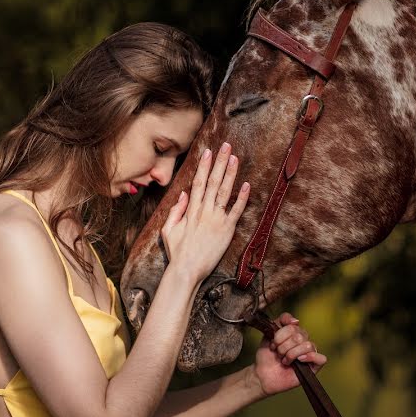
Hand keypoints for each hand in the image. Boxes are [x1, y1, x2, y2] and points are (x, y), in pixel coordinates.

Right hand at [160, 142, 249, 281]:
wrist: (186, 270)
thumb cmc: (177, 253)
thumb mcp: (169, 230)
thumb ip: (176, 211)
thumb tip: (183, 194)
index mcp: (191, 210)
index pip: (199, 182)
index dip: (204, 166)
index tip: (208, 151)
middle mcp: (204, 211)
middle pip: (213, 181)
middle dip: (219, 162)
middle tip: (226, 146)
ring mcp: (216, 220)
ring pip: (224, 192)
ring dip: (230, 173)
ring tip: (235, 158)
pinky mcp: (226, 230)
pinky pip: (236, 211)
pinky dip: (241, 198)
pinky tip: (247, 185)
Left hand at [252, 312, 326, 397]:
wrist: (262, 375)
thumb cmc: (266, 356)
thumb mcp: (269, 334)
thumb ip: (281, 321)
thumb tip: (296, 321)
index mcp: (295, 332)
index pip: (293, 325)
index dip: (280, 334)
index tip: (273, 343)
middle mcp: (304, 341)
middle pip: (299, 336)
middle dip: (284, 346)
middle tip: (278, 354)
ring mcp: (309, 354)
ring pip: (307, 345)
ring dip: (291, 354)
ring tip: (284, 360)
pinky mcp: (313, 367)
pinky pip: (321, 359)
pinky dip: (310, 357)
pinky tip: (299, 360)